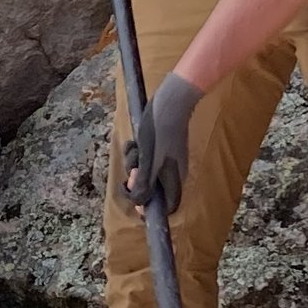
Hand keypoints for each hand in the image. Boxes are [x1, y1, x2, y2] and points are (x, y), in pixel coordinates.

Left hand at [124, 73, 201, 218]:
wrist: (170, 100)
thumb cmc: (160, 130)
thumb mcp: (149, 160)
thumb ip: (144, 184)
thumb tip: (139, 204)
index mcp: (174, 179)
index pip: (167, 207)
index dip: (150, 208)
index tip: (136, 198)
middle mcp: (172, 173)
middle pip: (152, 190)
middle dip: (137, 180)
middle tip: (134, 169)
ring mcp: (167, 160)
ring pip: (146, 172)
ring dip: (134, 163)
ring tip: (135, 149)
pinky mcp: (160, 147)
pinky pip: (145, 157)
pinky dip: (137, 152)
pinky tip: (135, 141)